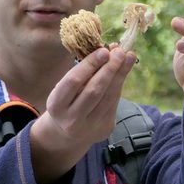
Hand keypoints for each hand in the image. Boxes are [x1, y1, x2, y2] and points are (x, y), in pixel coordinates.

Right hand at [30, 47, 135, 183]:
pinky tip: (123, 71)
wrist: (67, 133)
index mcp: (56, 105)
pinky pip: (114, 103)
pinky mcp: (104, 129)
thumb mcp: (65, 89)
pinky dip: (119, 85)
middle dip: (109, 68)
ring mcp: (89, 127)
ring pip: (109, 97)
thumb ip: (82, 73)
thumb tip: (108, 50)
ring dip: (120, 75)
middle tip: (119, 51)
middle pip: (94, 90)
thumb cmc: (67, 101)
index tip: (103, 50)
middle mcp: (71, 119)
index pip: (74, 81)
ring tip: (128, 57)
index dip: (90, 64)